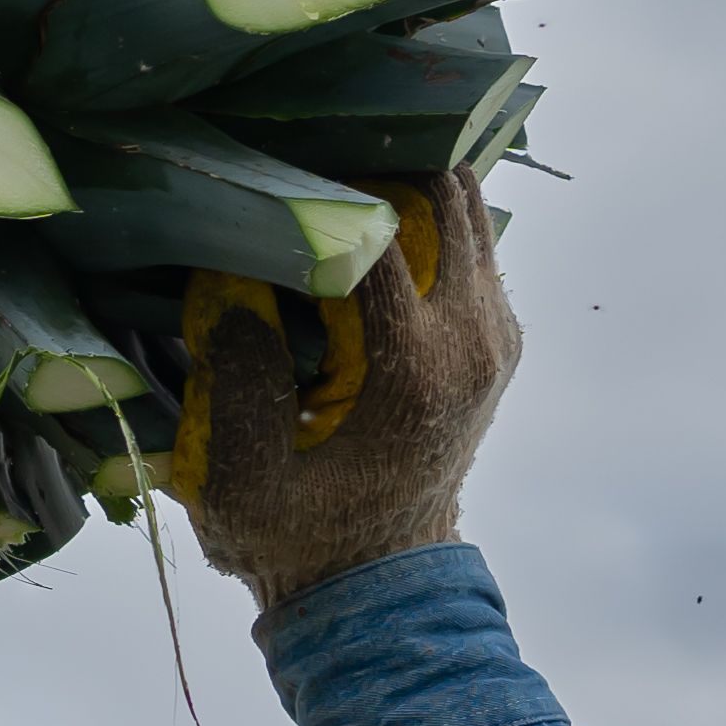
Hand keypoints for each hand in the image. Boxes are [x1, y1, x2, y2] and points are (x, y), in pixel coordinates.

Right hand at [177, 164, 519, 608]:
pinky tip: (355, 211)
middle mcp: (475, 336)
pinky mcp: (492, 332)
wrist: (376, 586)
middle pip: (444, 190)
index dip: (314, 182)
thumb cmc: (300, 539)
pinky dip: (418, 212)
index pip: (376, 229)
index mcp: (419, 368)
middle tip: (298, 139)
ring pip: (464, 204)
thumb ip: (238, 383)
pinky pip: (465, 239)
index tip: (262, 153)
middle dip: (374, 155)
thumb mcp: (242, 484)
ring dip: (401, 177)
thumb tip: (231, 284)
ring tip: (325, 165)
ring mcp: (494, 330)